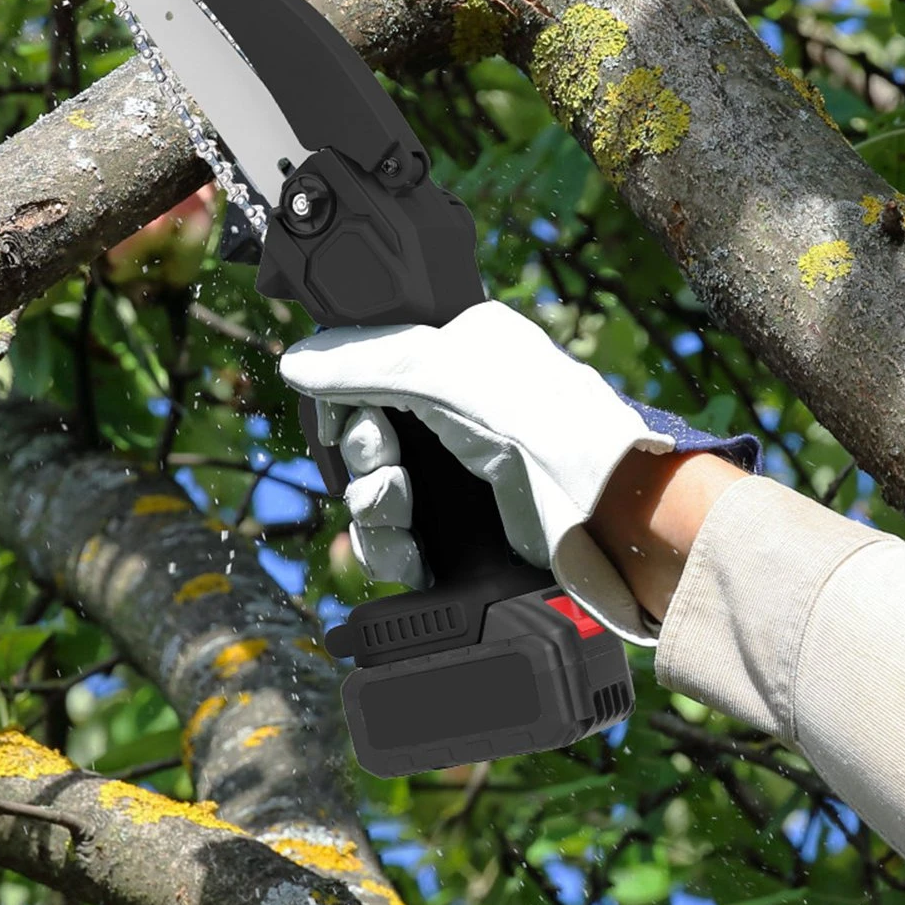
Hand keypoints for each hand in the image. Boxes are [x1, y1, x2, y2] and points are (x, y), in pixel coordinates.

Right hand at [279, 301, 678, 641]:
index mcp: (457, 355)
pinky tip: (409, 549)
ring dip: (370, 502)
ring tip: (398, 503)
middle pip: (363, 436)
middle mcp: (453, 415)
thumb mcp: (446, 371)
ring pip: (372, 494)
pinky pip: (394, 543)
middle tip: (383, 457)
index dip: (341, 395)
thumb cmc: (547, 424)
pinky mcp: (460, 537)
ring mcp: (457, 478)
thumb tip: (296, 361)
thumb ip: (365, 361)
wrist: (608, 516)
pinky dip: (389, 547)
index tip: (332, 415)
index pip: (369, 368)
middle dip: (360, 452)